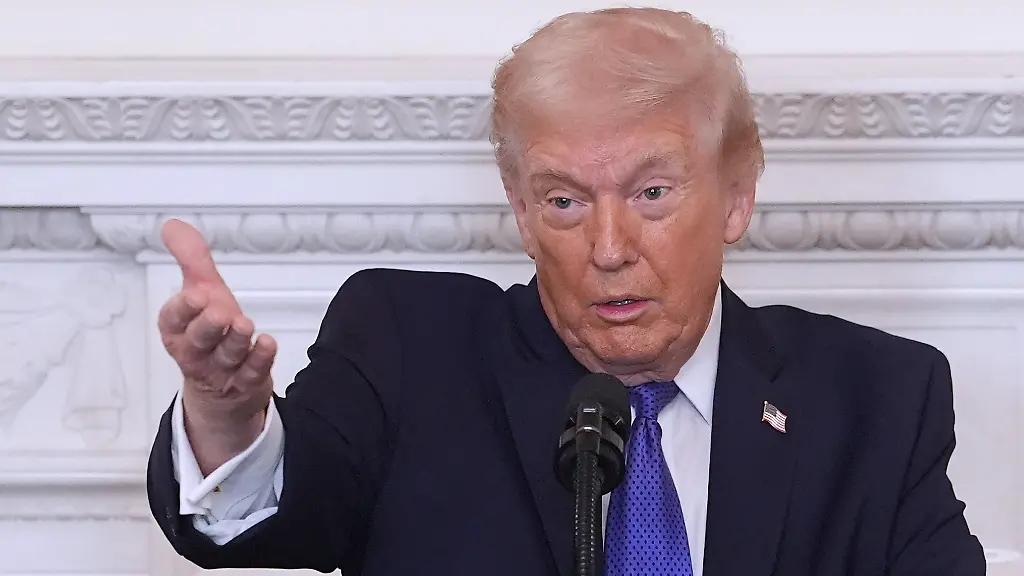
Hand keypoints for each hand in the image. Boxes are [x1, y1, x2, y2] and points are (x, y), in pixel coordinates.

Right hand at [158, 219, 276, 468]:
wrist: (224, 388)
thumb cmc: (211, 334)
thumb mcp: (201, 293)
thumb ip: (191, 259)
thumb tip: (173, 225)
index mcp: (178, 329)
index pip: (174, 318)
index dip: (183, 308)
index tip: (195, 295)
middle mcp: (195, 350)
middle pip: (199, 339)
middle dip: (208, 326)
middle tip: (220, 313)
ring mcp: (220, 370)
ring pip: (226, 355)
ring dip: (235, 341)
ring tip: (244, 325)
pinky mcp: (244, 383)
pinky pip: (251, 373)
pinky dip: (260, 359)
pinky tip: (268, 343)